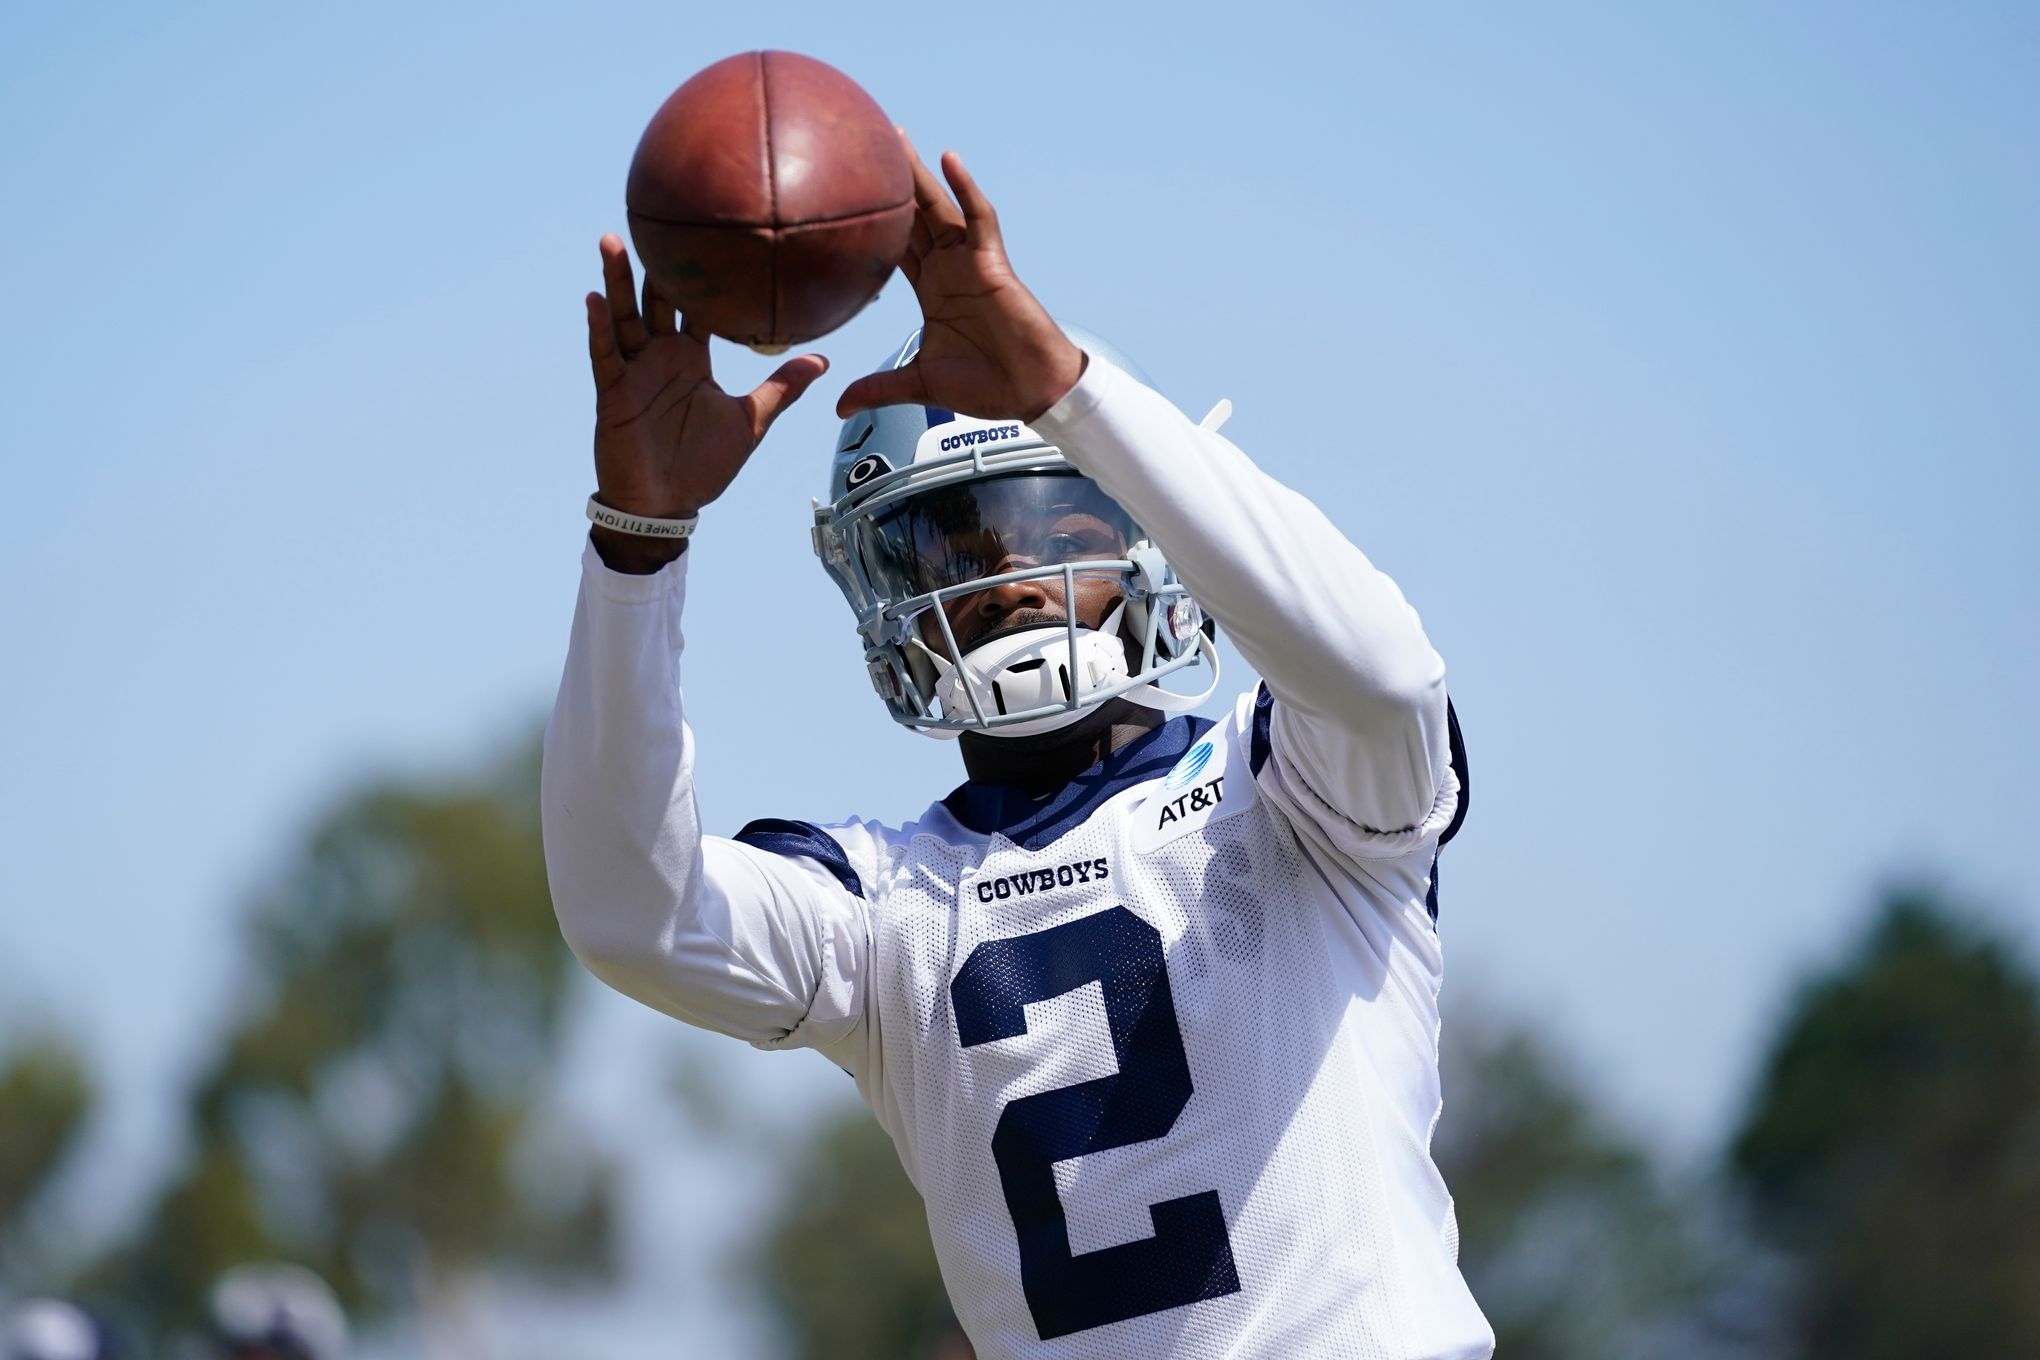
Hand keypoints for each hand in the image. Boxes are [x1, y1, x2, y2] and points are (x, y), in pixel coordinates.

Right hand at [584, 234, 826, 568]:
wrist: (668, 505)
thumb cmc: (704, 464)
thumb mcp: (751, 421)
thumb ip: (782, 388)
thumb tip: (823, 360)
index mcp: (691, 358)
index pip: (697, 308)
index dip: (702, 277)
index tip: (712, 234)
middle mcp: (660, 356)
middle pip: (656, 300)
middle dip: (657, 264)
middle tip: (660, 216)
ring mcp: (634, 371)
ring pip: (623, 317)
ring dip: (617, 280)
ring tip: (613, 239)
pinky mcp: (613, 392)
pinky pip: (604, 354)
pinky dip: (599, 327)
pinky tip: (594, 298)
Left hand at [835, 140, 1083, 423]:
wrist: (1030, 393)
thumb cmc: (985, 386)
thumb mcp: (919, 385)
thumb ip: (879, 389)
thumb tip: (838, 408)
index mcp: (930, 289)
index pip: (892, 247)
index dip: (869, 222)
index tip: (842, 197)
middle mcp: (947, 268)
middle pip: (910, 216)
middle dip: (889, 182)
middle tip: (861, 143)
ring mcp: (969, 262)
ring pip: (939, 208)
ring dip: (919, 173)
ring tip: (896, 135)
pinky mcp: (993, 262)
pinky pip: (980, 218)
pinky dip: (966, 188)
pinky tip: (950, 160)